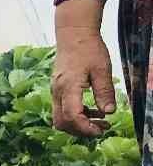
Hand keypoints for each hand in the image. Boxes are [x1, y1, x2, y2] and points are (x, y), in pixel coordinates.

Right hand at [52, 0, 115, 137]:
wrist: (74, 35)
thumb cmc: (89, 49)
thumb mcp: (102, 69)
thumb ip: (105, 92)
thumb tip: (109, 112)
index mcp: (68, 87)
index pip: (72, 116)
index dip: (85, 128)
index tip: (101, 130)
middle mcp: (57, 92)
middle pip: (62, 122)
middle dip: (81, 130)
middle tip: (102, 129)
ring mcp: (55, 92)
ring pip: (60, 118)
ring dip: (79, 124)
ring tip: (101, 121)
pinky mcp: (58, 90)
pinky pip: (62, 110)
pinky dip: (76, 116)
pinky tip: (93, 111)